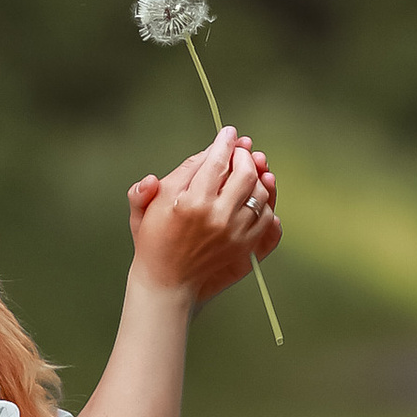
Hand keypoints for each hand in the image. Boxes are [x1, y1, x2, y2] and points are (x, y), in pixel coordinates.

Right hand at [126, 129, 278, 306]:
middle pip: (245, 172)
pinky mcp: (246, 247)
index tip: (228, 133)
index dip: (225, 142)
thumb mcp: (149, 205)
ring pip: (260, 192)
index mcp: (192, 202)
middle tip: (239, 150)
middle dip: (244, 155)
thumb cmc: (154, 241)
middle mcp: (218, 216)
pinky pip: (267, 217)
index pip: (217, 161)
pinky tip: (256, 194)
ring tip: (249, 168)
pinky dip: (265, 201)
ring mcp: (236, 233)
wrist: (166, 283)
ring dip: (258, 175)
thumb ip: (174, 174)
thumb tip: (202, 154)